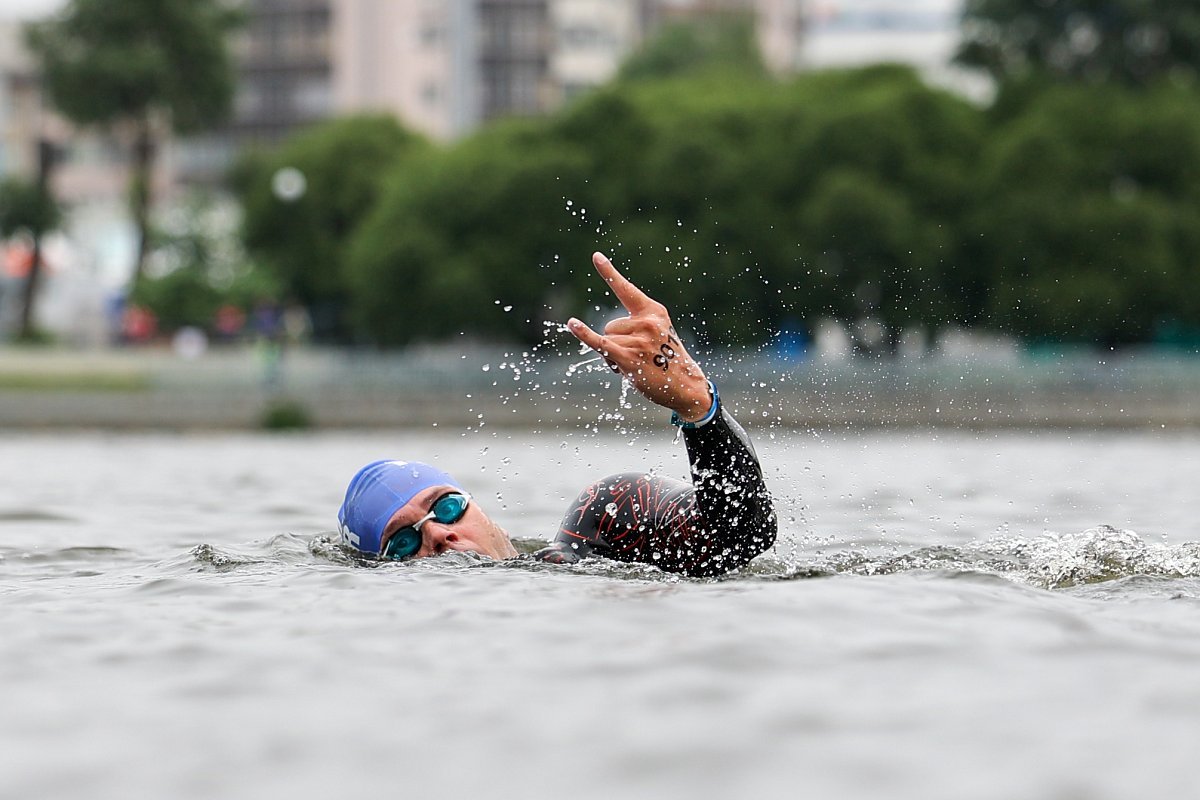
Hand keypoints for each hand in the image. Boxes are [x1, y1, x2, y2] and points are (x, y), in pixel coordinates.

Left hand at [567, 252, 711, 421]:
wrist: (686, 386)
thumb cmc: (668, 361)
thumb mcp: (659, 334)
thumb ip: (635, 326)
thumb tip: (600, 337)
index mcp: (653, 311)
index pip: (625, 290)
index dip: (609, 273)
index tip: (595, 256)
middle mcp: (646, 322)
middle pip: (610, 326)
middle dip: (617, 342)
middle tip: (639, 357)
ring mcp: (638, 339)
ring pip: (607, 341)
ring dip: (613, 356)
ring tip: (636, 365)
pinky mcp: (629, 357)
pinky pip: (600, 344)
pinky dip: (584, 334)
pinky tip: (572, 323)